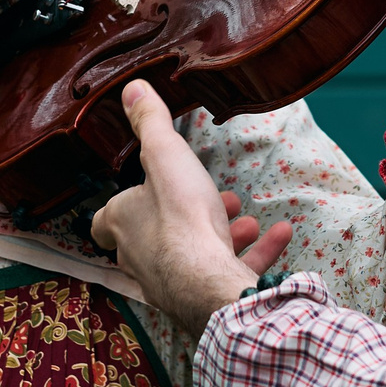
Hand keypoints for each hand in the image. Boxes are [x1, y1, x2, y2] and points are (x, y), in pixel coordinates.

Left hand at [89, 80, 292, 338]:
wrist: (207, 280)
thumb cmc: (179, 217)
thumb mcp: (165, 155)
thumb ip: (151, 124)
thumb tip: (131, 88)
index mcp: (123, 224)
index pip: (105, 221)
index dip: (120, 206)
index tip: (139, 192)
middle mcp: (140, 258)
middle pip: (158, 234)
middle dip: (190, 212)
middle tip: (218, 197)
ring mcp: (171, 283)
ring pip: (195, 254)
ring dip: (225, 232)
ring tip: (247, 217)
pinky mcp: (203, 299)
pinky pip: (228, 272)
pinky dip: (254, 253)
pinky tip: (280, 235)